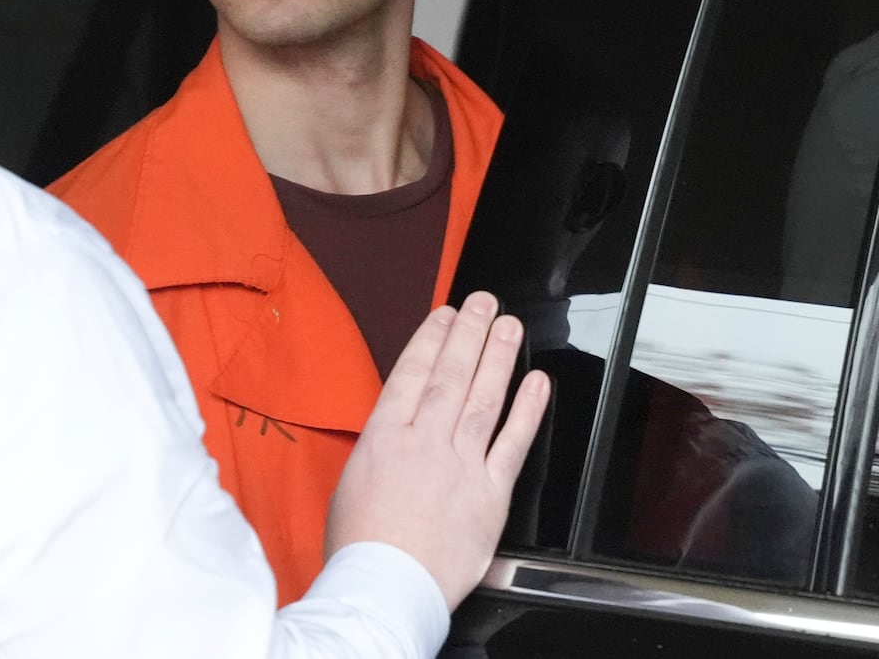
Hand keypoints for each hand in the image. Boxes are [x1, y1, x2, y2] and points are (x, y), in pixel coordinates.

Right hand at [324, 291, 549, 610]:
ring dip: (499, 357)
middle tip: (484, 303)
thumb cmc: (362, 545)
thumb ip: (381, 448)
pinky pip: (513, 444)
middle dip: (469, 333)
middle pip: (452, 375)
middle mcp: (425, 442)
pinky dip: (527, 411)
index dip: (432, 338)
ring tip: (509, 327)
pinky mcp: (490, 494)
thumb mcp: (352, 481)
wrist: (386, 586)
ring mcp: (460, 465)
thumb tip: (396, 430)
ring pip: (484, 398)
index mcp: (385, 437)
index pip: (412, 372)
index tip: (445, 314)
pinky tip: (537, 384)